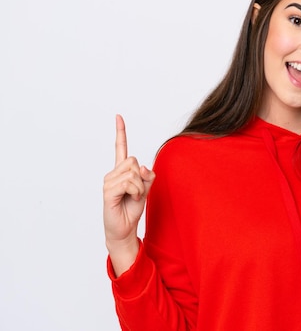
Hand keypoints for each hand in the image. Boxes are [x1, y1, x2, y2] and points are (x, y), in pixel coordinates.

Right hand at [103, 114, 154, 274]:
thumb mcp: (146, 189)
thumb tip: (143, 167)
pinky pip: (129, 183)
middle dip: (142, 177)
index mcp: (121, 171)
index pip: (120, 148)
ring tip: (132, 198)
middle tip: (138, 192)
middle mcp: (113, 173)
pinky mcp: (108, 191)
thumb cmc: (133, 209)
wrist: (124, 228)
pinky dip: (136, 192)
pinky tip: (129, 200)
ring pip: (134, 172)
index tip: (118, 116)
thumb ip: (147, 176)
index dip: (120, 132)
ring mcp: (109, 181)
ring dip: (140, 187)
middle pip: (134, 161)